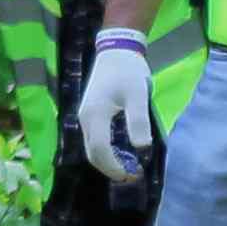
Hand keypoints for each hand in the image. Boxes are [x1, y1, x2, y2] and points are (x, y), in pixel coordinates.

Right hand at [77, 38, 157, 184]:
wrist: (116, 50)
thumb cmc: (128, 71)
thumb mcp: (138, 95)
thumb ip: (138, 121)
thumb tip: (141, 149)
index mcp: (95, 115)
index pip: (99, 150)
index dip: (115, 166)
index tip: (134, 174)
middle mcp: (85, 119)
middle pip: (92, 153)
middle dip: (111, 168)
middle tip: (133, 175)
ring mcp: (85, 116)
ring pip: (92, 148)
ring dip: (108, 161)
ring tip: (130, 166)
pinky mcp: (90, 114)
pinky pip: (94, 140)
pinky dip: (106, 151)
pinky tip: (122, 152)